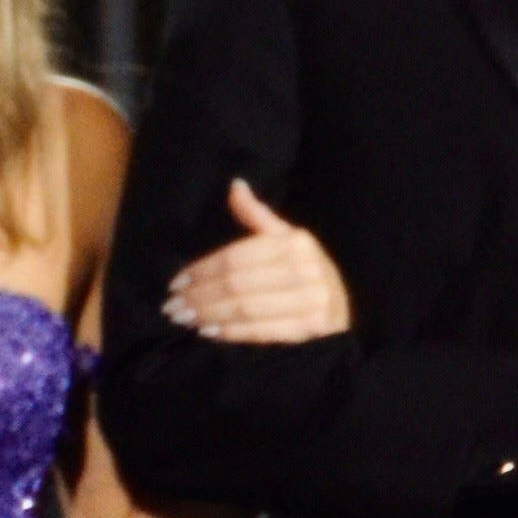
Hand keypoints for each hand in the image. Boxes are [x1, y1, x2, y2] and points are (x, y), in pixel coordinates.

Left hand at [165, 178, 353, 342]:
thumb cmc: (306, 272)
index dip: (202, 269)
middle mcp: (304, 269)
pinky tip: (209, 332)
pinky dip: (232, 332)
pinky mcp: (311, 327)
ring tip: (185, 319)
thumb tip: (234, 185)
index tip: (176, 283)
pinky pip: (262, 330)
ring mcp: (311, 299)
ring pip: (246, 307)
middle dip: (200, 296)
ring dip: (210, 314)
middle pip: (237, 283)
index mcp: (295, 243)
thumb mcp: (288, 239)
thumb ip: (257, 216)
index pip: (236, 257)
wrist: (344, 311)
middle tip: (172, 307)